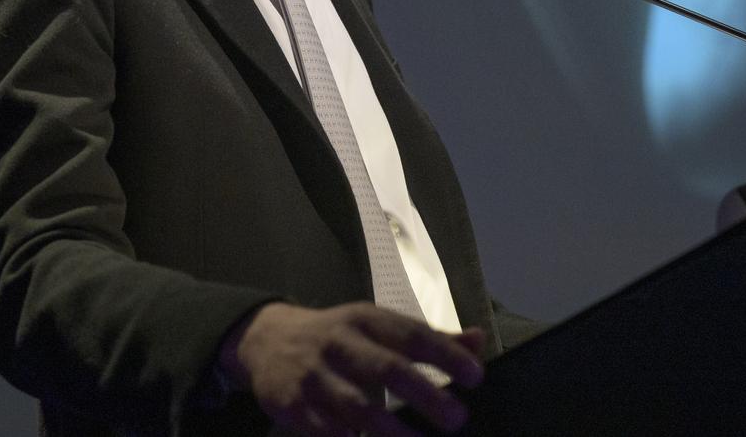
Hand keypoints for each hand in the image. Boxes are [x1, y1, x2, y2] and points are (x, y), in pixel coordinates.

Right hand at [219, 301, 485, 435]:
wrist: (266, 338)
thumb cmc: (340, 336)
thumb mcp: (378, 327)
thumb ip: (428, 338)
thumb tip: (479, 340)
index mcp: (366, 320)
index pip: (411, 335)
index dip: (444, 354)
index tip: (476, 377)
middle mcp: (340, 342)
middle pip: (385, 368)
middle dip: (423, 394)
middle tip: (456, 419)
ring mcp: (314, 375)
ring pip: (355, 406)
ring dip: (390, 431)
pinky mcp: (292, 405)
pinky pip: (325, 431)